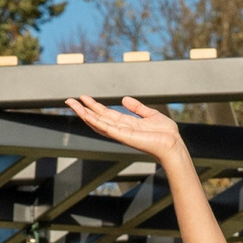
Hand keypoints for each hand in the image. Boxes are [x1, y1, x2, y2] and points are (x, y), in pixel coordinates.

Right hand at [64, 94, 186, 161]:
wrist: (173, 144)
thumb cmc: (166, 134)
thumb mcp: (150, 115)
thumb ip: (137, 108)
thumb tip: (124, 99)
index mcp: (126, 124)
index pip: (106, 114)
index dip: (94, 106)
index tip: (83, 98)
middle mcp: (120, 129)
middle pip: (97, 118)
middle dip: (83, 109)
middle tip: (69, 100)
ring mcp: (120, 134)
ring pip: (97, 123)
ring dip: (84, 114)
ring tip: (72, 105)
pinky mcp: (123, 137)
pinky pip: (106, 128)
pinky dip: (95, 121)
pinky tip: (85, 115)